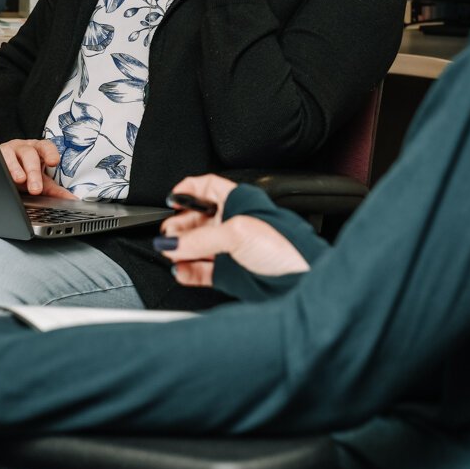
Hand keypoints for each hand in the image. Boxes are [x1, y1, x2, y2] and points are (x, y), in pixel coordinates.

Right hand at [0, 138, 74, 197]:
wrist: (7, 170)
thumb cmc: (27, 173)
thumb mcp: (42, 182)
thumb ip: (56, 191)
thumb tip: (72, 200)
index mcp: (40, 151)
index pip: (47, 147)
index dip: (50, 153)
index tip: (54, 162)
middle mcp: (25, 147)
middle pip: (30, 155)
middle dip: (33, 172)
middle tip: (36, 189)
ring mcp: (10, 150)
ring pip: (13, 155)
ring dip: (16, 168)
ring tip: (20, 180)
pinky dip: (2, 167)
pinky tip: (3, 175)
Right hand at [158, 174, 308, 286]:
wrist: (302, 280)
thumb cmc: (286, 247)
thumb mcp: (238, 233)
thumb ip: (201, 238)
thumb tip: (172, 243)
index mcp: (239, 203)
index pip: (207, 188)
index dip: (188, 190)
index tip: (171, 200)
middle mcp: (233, 224)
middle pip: (196, 220)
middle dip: (178, 226)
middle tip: (167, 235)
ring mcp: (231, 250)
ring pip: (196, 247)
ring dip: (180, 250)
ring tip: (169, 253)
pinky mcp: (229, 273)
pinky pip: (201, 271)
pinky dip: (187, 271)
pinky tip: (179, 270)